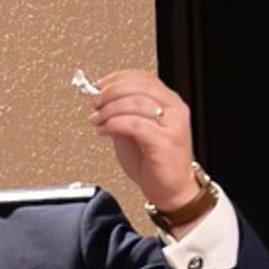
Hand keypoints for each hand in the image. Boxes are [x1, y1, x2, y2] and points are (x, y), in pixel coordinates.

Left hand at [84, 71, 207, 230]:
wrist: (171, 191)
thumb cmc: (154, 163)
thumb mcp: (134, 132)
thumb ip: (121, 114)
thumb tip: (100, 100)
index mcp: (169, 102)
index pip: (143, 78)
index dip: (117, 78)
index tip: (98, 86)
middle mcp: (174, 109)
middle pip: (138, 86)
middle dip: (110, 92)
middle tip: (94, 103)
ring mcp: (172, 124)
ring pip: (135, 103)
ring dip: (108, 110)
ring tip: (96, 120)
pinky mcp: (164, 141)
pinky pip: (134, 124)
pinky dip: (113, 124)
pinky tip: (103, 131)